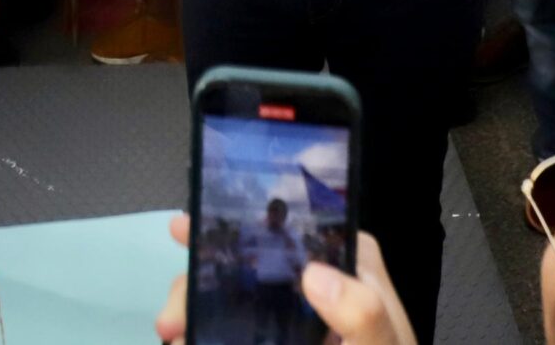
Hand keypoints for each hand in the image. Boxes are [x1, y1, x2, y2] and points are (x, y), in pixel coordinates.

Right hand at [154, 214, 415, 344]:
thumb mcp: (384, 344)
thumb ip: (364, 313)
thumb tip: (313, 273)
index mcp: (345, 261)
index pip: (287, 224)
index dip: (233, 221)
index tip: (187, 232)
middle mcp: (318, 278)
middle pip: (245, 261)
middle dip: (199, 281)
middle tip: (170, 319)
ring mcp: (296, 311)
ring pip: (232, 296)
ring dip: (194, 311)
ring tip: (174, 336)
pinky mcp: (282, 336)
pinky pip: (234, 328)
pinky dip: (206, 332)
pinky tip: (185, 341)